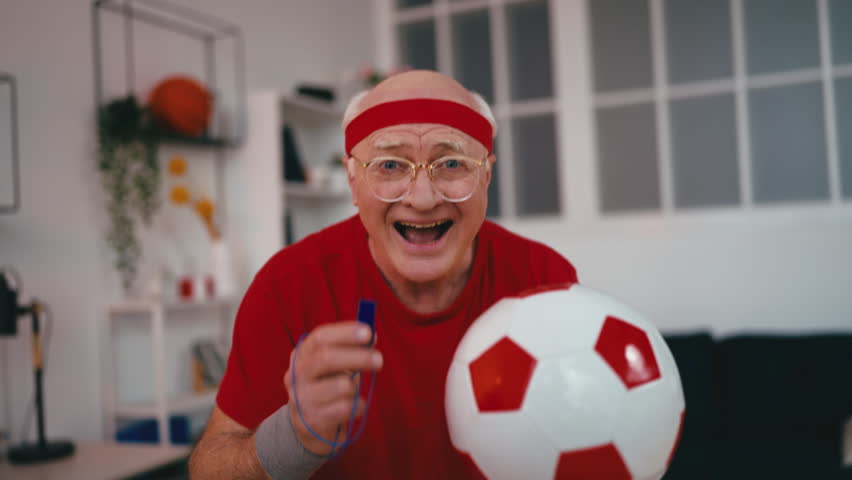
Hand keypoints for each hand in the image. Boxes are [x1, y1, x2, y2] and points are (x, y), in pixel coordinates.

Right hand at [284, 321, 381, 454]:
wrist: (308, 424)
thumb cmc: (327, 385)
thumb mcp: (334, 364)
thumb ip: (349, 349)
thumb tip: (371, 337)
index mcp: (302, 354)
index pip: (320, 337)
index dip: (345, 333)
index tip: (368, 333)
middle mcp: (296, 374)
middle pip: (326, 358)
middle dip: (357, 357)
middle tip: (379, 360)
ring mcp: (302, 398)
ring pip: (340, 386)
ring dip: (356, 387)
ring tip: (354, 391)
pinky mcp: (312, 419)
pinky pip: (346, 408)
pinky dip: (358, 406)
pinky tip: (355, 406)